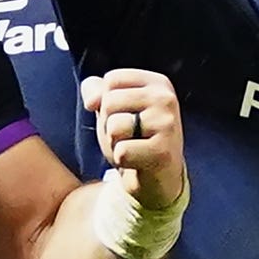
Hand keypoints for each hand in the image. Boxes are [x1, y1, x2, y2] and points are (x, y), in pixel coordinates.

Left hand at [83, 67, 184, 208]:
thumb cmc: (134, 139)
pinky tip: (139, 163)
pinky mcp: (163, 151)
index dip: (106, 102)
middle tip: (130, 137)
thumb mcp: (113, 110)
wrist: (156, 179)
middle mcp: (166, 99)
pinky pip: (122, 152)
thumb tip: (91, 100)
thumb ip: (98, 92)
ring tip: (134, 148)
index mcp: (158, 83)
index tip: (126, 116)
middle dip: (110, 124)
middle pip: (110, 101)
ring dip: (115, 143)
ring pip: (114, 126)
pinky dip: (122, 161)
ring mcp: (167, 124)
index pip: (111, 80)